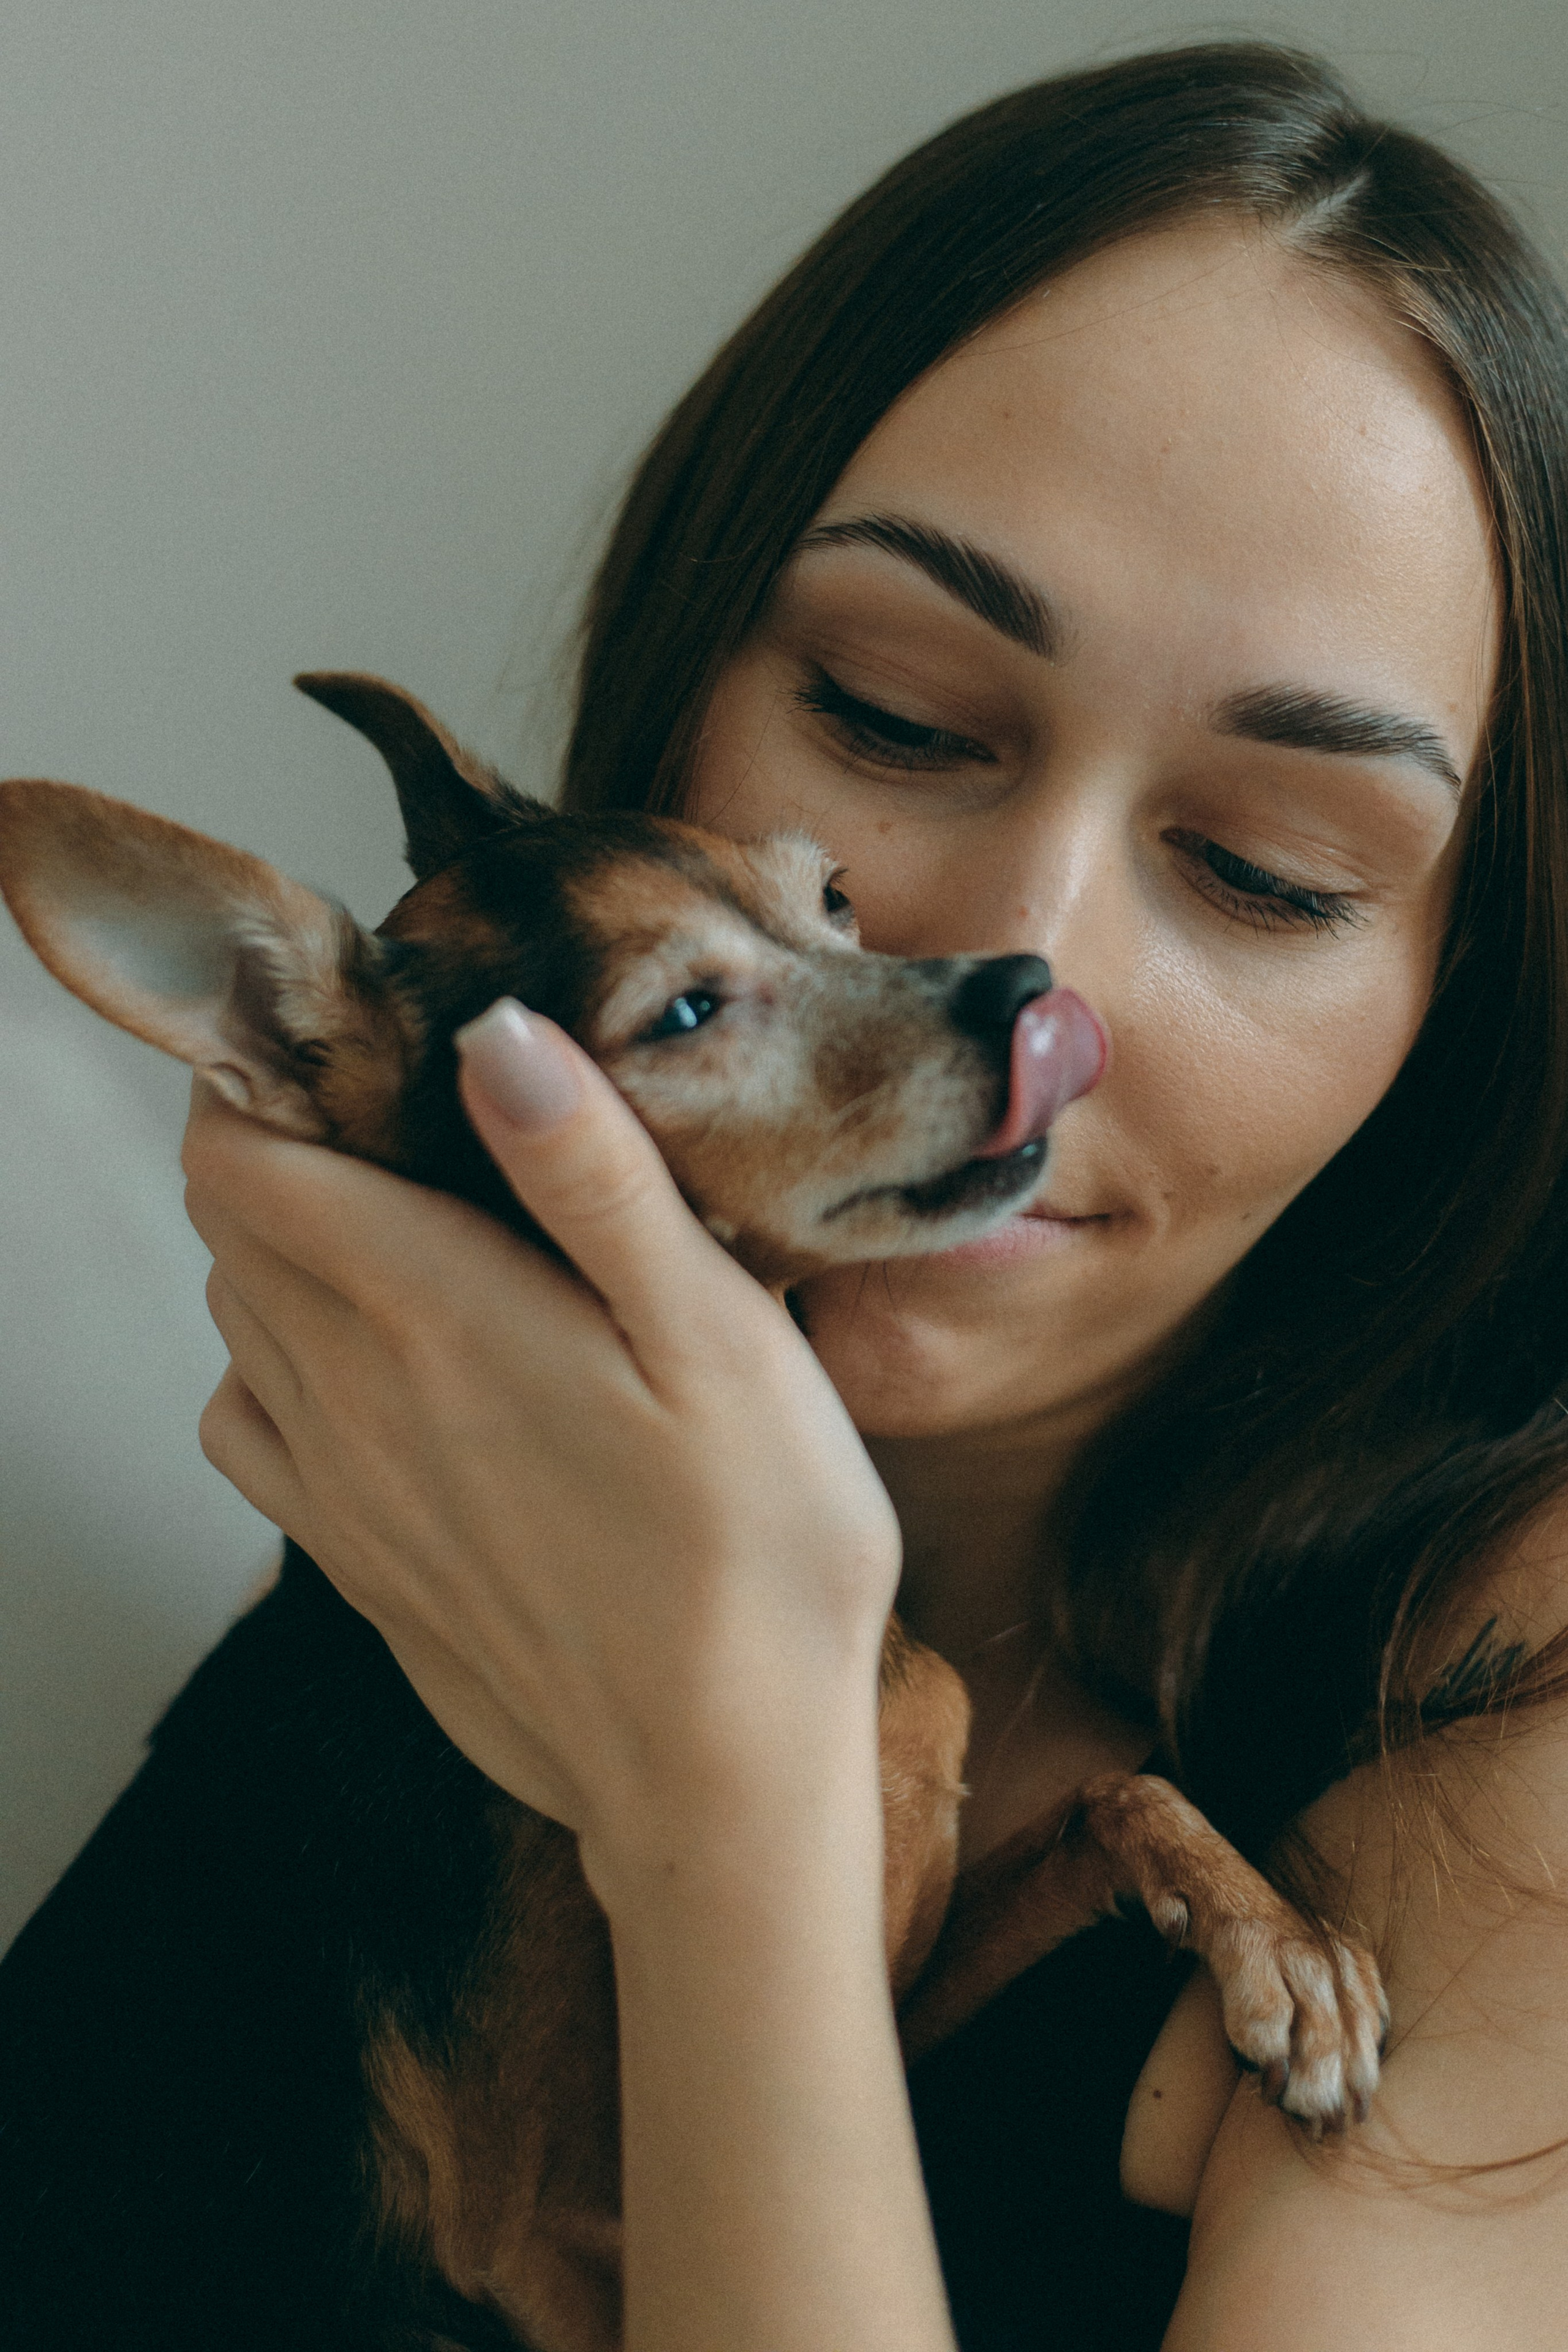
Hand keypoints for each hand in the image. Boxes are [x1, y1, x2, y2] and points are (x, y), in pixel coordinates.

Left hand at [183, 999, 900, 1903]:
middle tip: (402, 1107)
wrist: (721, 1782)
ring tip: (397, 1223)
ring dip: (281, 1248)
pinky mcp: (353, 1563)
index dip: (269, 1070)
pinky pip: (247, 1428)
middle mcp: (349, 1395)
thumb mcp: (720, 1339)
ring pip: (234, 1317)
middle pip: (229, 1223)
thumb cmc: (756, 1553)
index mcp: (431, 1313)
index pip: (242, 1153)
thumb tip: (495, 1033)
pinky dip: (274, 1366)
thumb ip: (596, 1178)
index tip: (357, 1034)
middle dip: (284, 1140)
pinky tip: (370, 1368)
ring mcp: (337, 1490)